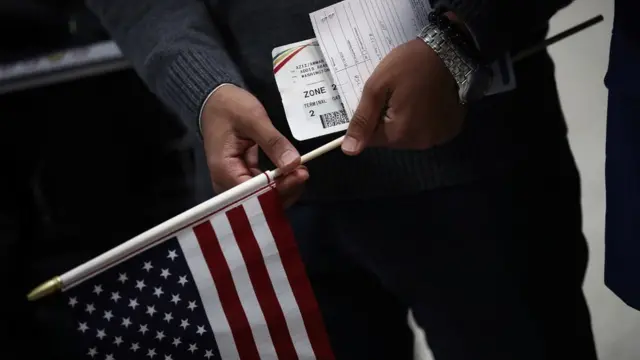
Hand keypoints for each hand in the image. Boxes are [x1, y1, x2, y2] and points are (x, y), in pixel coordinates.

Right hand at [201, 85, 308, 207]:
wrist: (215, 100)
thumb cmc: (230, 107)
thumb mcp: (253, 119)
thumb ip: (273, 142)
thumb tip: (293, 164)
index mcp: (224, 170)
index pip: (253, 192)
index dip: (279, 188)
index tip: (300, 175)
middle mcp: (226, 182)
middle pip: (258, 200)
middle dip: (284, 190)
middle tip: (304, 172)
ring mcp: (233, 181)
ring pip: (262, 196)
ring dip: (284, 187)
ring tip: (301, 171)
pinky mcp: (242, 176)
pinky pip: (262, 187)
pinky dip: (278, 181)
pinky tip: (291, 171)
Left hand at [341, 38, 464, 154]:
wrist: (450, 51)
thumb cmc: (410, 64)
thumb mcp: (378, 86)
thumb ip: (362, 119)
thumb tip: (349, 150)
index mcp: (401, 134)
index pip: (372, 139)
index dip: (369, 119)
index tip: (378, 99)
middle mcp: (421, 143)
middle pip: (391, 139)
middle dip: (387, 120)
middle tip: (394, 94)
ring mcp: (438, 138)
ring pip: (408, 136)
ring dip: (405, 121)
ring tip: (410, 97)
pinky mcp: (450, 130)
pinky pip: (427, 131)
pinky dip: (423, 120)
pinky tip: (425, 102)